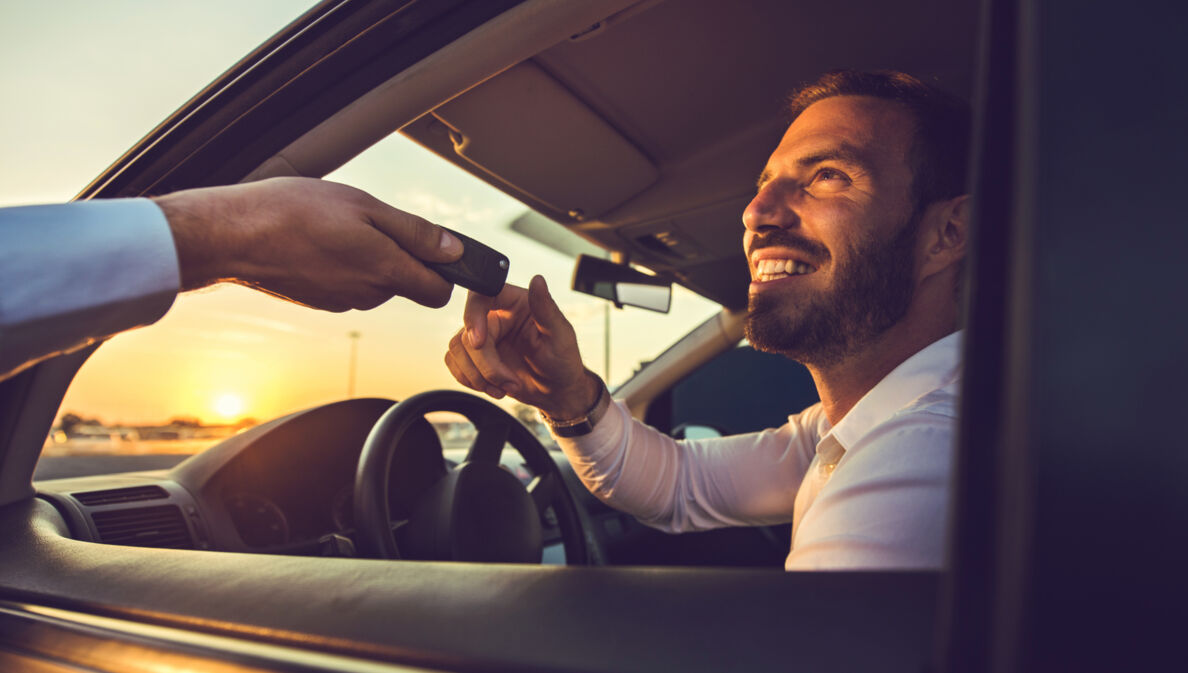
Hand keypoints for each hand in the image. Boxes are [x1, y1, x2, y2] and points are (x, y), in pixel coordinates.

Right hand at [154, 177, 463, 309]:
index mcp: (385, 272)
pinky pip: (349, 284)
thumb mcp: (365, 206)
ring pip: (376, 282)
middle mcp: (368, 295)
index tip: (436, 248)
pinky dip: (345, 264)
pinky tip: (320, 241)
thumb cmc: (296, 212)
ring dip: (371, 258)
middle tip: (374, 221)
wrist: (235, 236)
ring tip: (339, 226)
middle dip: (403, 257)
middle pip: (407, 284)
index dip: (445, 271)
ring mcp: (342, 301)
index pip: (438, 293)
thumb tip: (455, 251)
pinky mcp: (320, 301)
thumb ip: (415, 233)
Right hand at [445, 275, 597, 418]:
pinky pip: (454, 363)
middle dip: (485, 364)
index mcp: (515, 303)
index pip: (481, 295)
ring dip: (478, 376)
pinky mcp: (475, 357)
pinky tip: (493, 387)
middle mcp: (495, 316)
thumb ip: (546, 308)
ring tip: (504, 386)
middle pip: (468, 332)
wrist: (556, 392)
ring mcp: (484, 337)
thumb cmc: (563, 361)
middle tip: (507, 380)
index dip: (473, 316)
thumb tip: (538, 280)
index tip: (480, 342)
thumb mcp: (560, 335)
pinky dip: (470, 381)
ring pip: (458, 349)